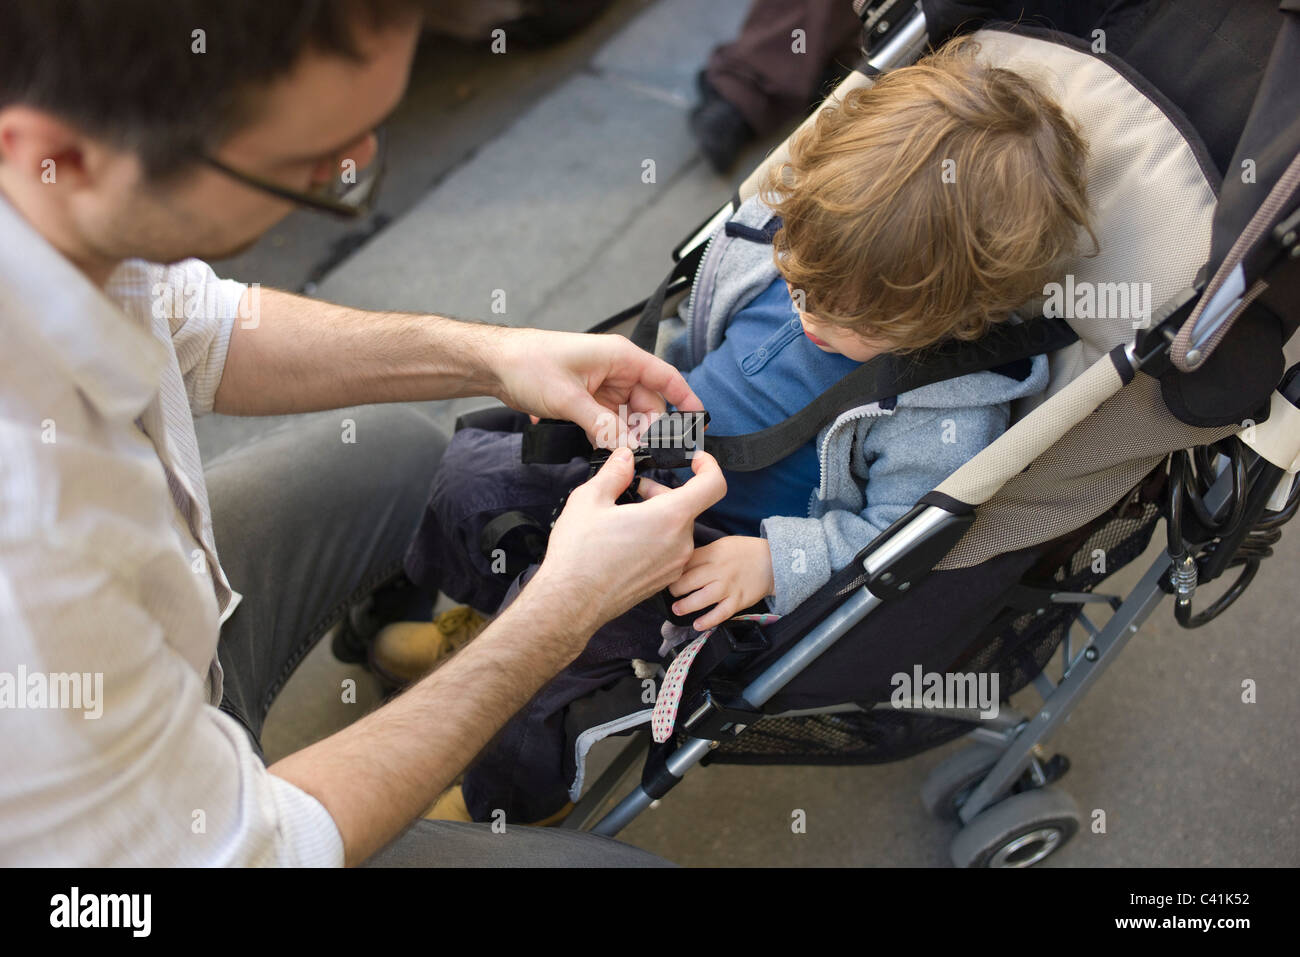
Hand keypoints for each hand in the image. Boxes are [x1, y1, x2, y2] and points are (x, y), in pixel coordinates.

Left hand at [494, 328, 702, 446]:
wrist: (495, 364)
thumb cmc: (529, 363)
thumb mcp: (569, 398)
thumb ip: (601, 425)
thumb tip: (626, 448)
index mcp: (620, 357)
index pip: (665, 378)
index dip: (686, 399)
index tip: (698, 422)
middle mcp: (616, 370)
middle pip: (649, 404)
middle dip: (648, 430)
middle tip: (642, 454)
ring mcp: (602, 387)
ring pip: (629, 417)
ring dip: (626, 436)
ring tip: (619, 454)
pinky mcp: (588, 401)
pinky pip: (610, 422)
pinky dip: (610, 436)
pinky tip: (603, 449)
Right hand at [530, 449, 726, 646]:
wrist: (571, 602)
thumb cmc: (580, 554)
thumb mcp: (590, 499)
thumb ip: (615, 472)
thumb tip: (626, 458)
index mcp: (670, 518)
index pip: (712, 485)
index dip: (708, 466)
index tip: (695, 460)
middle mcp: (680, 543)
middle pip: (687, 506)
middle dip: (661, 494)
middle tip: (630, 493)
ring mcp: (674, 565)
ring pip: (677, 528)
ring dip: (657, 517)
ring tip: (622, 519)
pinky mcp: (664, 580)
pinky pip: (669, 549)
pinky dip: (654, 538)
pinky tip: (624, 541)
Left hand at [667, 536, 773, 631]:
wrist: (772, 561)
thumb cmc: (744, 551)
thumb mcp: (721, 544)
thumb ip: (703, 554)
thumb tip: (681, 564)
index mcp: (712, 554)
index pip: (685, 563)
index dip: (673, 572)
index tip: (668, 577)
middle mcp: (718, 571)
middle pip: (689, 581)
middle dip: (675, 589)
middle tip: (671, 593)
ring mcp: (728, 587)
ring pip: (702, 599)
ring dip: (686, 606)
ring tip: (677, 609)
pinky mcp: (738, 601)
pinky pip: (721, 613)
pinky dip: (708, 621)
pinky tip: (697, 625)